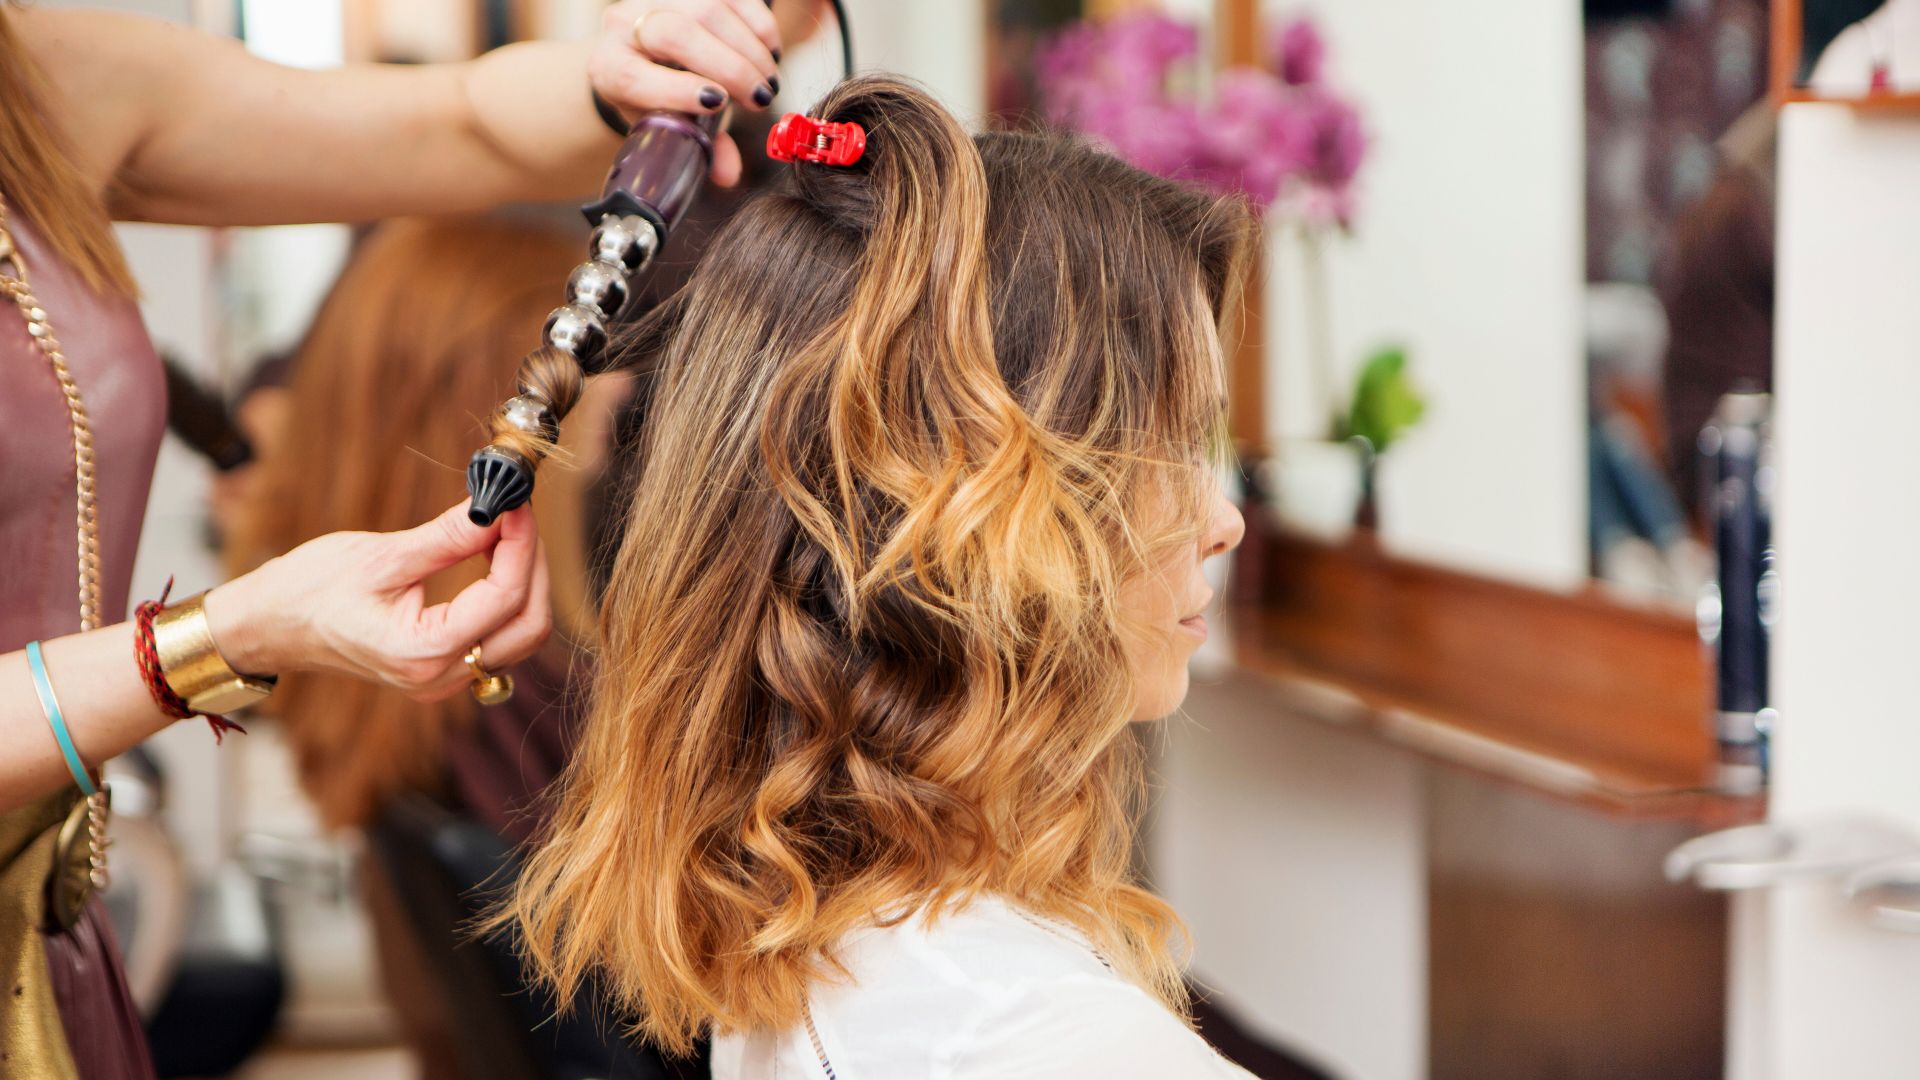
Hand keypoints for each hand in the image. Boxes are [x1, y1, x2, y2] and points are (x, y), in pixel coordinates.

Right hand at [207, 502, 552, 702]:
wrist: (269, 626)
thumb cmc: (308, 591)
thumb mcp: (381, 556)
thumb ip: (448, 537)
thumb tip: (499, 507)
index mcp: (423, 653)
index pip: (505, 597)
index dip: (521, 544)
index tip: (518, 502)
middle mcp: (441, 677)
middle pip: (529, 625)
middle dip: (533, 565)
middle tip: (518, 515)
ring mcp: (445, 680)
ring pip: (520, 635)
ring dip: (524, 581)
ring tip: (505, 531)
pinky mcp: (443, 670)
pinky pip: (498, 639)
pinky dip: (506, 598)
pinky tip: (493, 559)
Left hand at [588, 0, 784, 187]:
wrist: (642, 54)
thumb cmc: (656, 97)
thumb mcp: (670, 126)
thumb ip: (700, 151)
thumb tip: (729, 175)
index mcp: (609, 69)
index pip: (634, 76)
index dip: (678, 89)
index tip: (719, 103)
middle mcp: (624, 26)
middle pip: (676, 33)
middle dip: (728, 67)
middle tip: (761, 97)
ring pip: (709, 10)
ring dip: (750, 50)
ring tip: (768, 82)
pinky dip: (759, 26)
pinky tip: (769, 53)